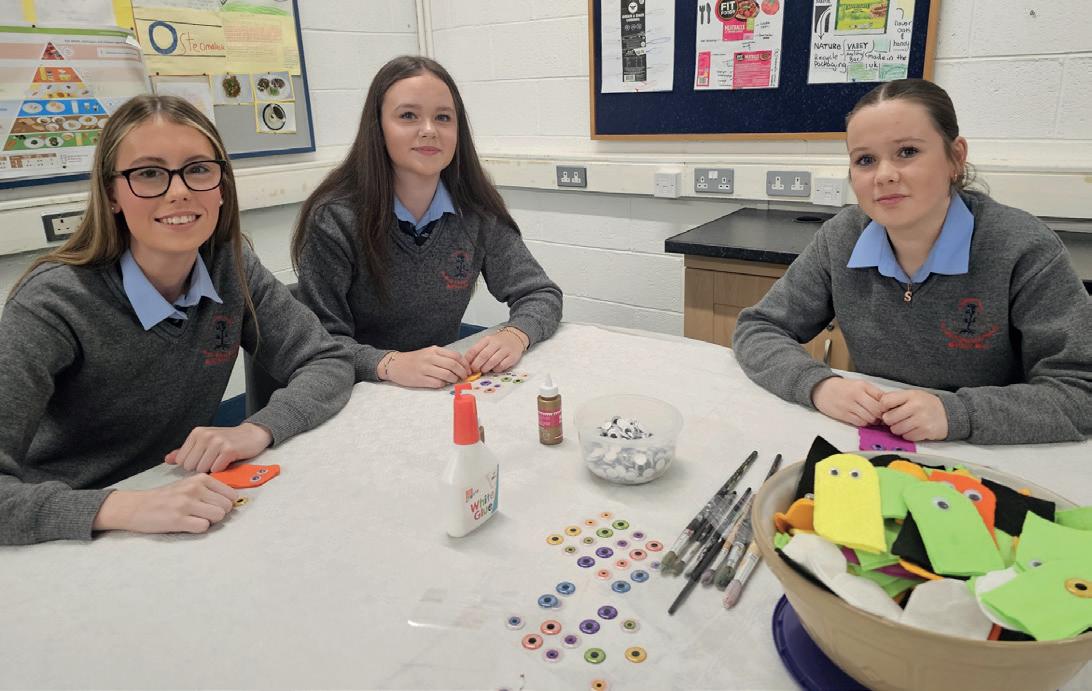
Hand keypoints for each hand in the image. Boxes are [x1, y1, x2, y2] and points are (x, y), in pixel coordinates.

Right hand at [92, 474, 237, 534]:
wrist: (136, 506)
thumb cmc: (166, 497)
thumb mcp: (188, 485)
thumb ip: (209, 490)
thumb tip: (232, 500)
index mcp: (200, 479)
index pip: (231, 494)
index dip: (226, 503)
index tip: (214, 506)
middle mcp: (195, 488)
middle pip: (226, 506)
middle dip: (218, 514)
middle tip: (203, 515)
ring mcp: (186, 504)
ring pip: (218, 516)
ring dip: (210, 521)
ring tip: (195, 519)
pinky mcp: (178, 519)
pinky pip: (203, 527)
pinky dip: (198, 529)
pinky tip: (187, 525)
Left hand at [164, 422, 272, 473]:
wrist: (251, 435)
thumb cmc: (227, 440)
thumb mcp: (204, 442)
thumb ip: (185, 451)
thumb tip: (168, 459)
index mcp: (196, 433)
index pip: (182, 460)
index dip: (192, 464)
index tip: (203, 459)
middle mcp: (205, 435)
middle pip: (191, 466)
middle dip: (201, 468)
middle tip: (212, 460)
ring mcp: (217, 442)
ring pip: (203, 469)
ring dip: (212, 469)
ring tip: (219, 461)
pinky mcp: (229, 450)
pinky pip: (216, 469)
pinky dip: (222, 469)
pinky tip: (227, 462)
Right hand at [383, 346, 469, 387]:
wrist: (395, 364)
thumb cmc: (415, 359)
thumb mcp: (429, 353)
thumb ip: (443, 357)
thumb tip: (460, 366)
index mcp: (434, 350)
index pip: (455, 356)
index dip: (465, 364)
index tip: (468, 370)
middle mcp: (430, 358)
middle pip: (453, 365)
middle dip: (462, 373)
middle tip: (464, 377)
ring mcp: (425, 369)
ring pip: (447, 375)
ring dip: (453, 380)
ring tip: (454, 381)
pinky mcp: (420, 379)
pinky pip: (437, 383)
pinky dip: (443, 384)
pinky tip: (442, 383)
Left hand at [465, 328, 526, 373]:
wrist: (515, 338)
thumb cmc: (498, 343)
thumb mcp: (486, 343)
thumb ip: (478, 352)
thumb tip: (468, 364)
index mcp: (487, 340)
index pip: (474, 349)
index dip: (469, 360)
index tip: (467, 367)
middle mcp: (496, 343)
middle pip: (483, 355)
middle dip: (477, 365)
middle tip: (475, 370)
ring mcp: (505, 350)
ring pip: (493, 361)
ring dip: (486, 368)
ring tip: (484, 370)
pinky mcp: (513, 356)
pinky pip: (503, 365)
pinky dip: (497, 369)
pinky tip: (495, 369)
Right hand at [811, 377, 887, 426]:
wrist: (821, 389)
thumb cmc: (843, 387)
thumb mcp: (859, 384)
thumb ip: (874, 393)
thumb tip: (889, 403)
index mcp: (862, 386)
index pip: (882, 398)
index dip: (888, 406)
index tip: (889, 409)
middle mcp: (856, 395)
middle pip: (877, 410)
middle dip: (882, 415)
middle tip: (882, 416)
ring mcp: (849, 406)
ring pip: (869, 418)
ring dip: (874, 420)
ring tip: (873, 418)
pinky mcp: (843, 415)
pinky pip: (860, 422)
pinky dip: (865, 423)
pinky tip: (864, 419)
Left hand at [880, 389, 948, 440]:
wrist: (950, 414)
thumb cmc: (926, 404)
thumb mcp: (912, 395)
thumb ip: (896, 399)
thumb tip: (877, 406)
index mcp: (911, 395)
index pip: (885, 401)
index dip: (883, 407)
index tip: (887, 409)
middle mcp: (916, 406)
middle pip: (888, 418)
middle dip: (890, 420)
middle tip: (897, 418)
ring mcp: (922, 420)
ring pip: (896, 430)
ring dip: (898, 429)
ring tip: (906, 424)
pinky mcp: (926, 431)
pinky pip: (907, 437)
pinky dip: (908, 435)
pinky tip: (914, 429)